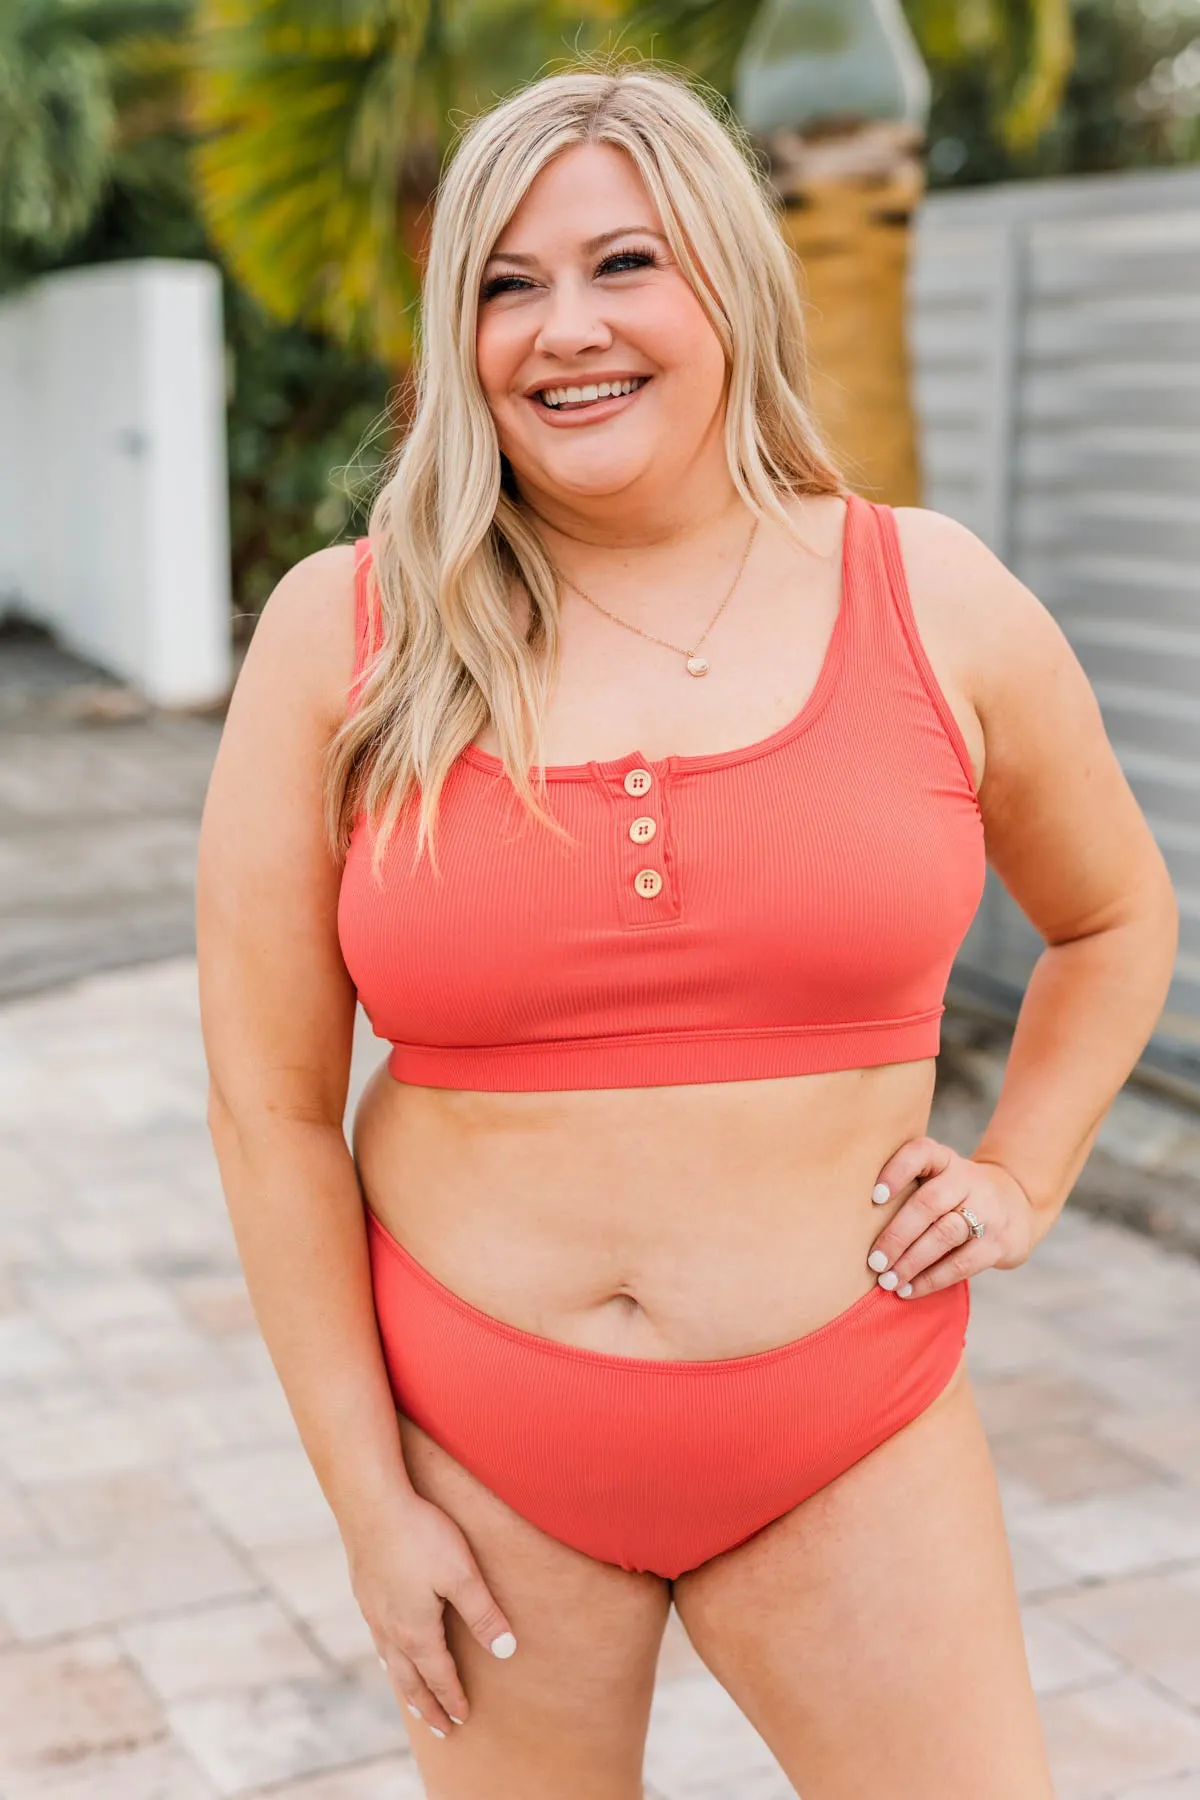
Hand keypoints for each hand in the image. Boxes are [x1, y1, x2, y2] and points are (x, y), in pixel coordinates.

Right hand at [344, 1489, 516, 1738]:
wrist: (369, 1504)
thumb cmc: (420, 1535)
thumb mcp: (462, 1574)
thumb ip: (483, 1613)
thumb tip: (505, 1651)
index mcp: (417, 1632)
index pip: (439, 1676)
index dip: (453, 1698)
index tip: (464, 1720)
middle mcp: (391, 1631)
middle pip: (411, 1681)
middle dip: (428, 1707)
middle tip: (441, 1730)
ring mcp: (373, 1613)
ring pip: (391, 1663)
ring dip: (406, 1687)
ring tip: (414, 1702)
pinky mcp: (363, 1592)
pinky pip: (378, 1641)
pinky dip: (389, 1660)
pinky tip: (389, 1651)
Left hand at [867, 1136, 1035, 1299]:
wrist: (1015, 1205)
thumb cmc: (954, 1195)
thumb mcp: (936, 1178)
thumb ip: (905, 1189)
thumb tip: (852, 1224)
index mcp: (944, 1159)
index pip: (920, 1153)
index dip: (897, 1172)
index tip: (874, 1197)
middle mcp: (967, 1179)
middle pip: (929, 1203)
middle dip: (897, 1235)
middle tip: (873, 1261)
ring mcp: (987, 1210)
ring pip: (946, 1234)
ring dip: (912, 1261)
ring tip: (888, 1280)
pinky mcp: (998, 1242)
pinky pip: (963, 1262)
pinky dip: (933, 1279)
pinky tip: (910, 1289)